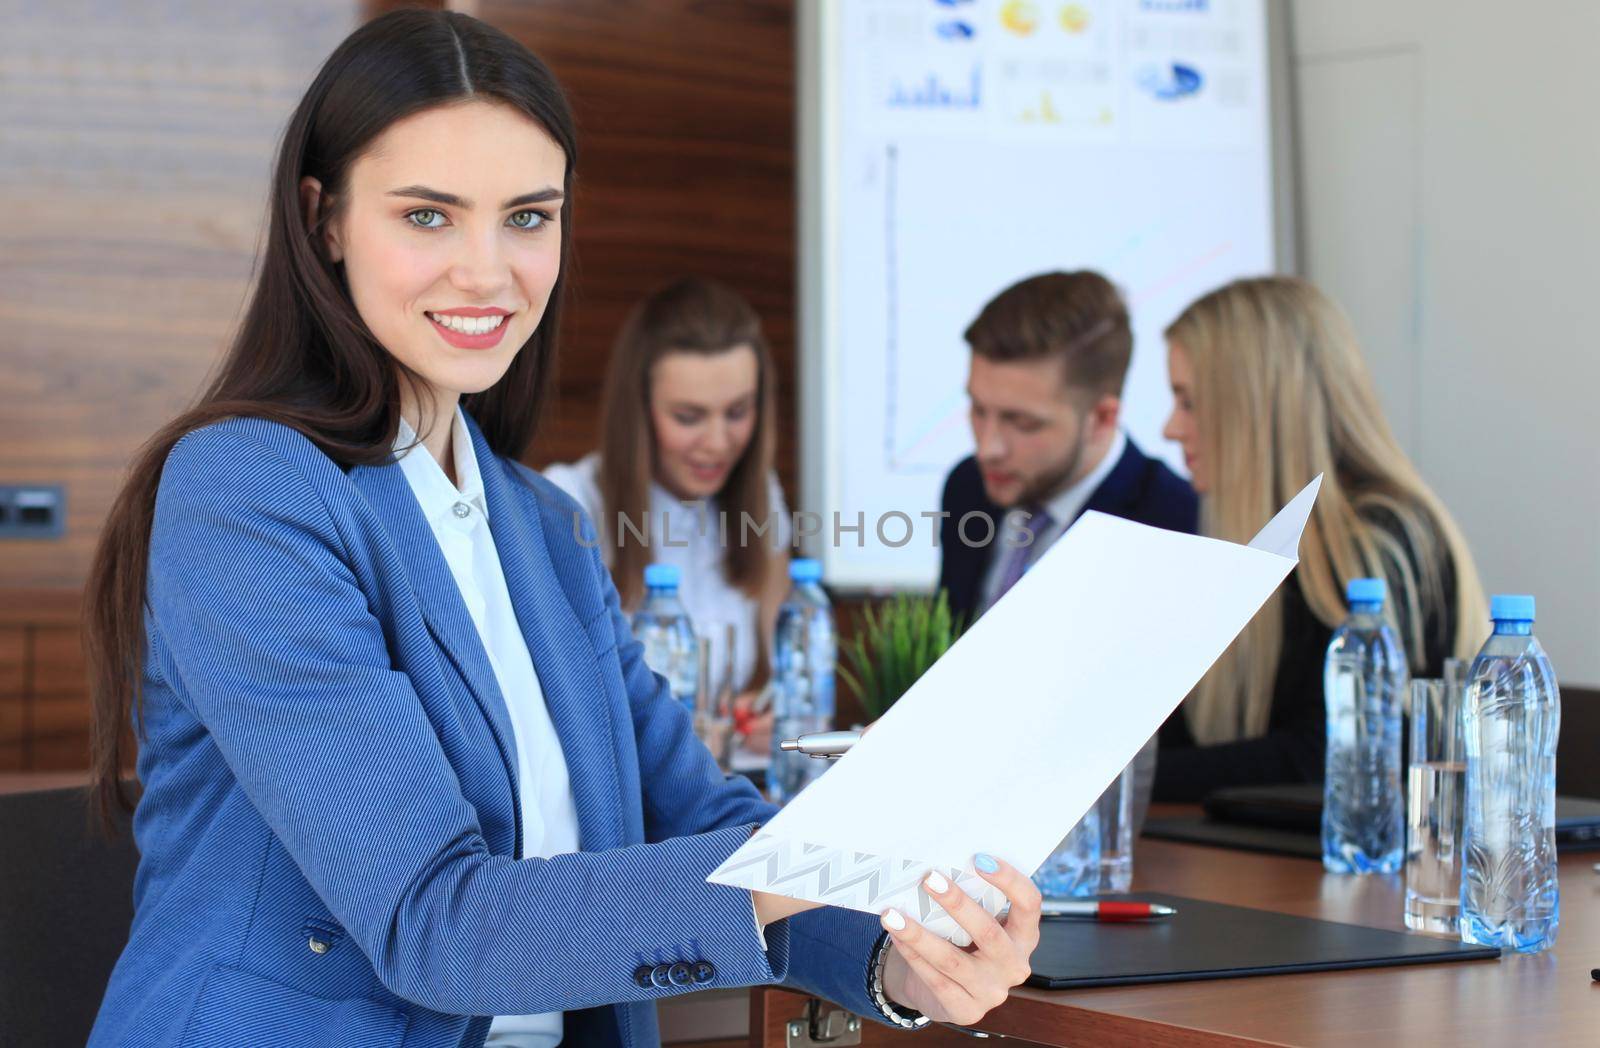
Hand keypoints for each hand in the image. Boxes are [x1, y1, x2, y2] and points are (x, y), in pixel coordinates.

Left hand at [878, 854, 1040, 1027]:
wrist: (947, 991)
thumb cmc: (963, 942)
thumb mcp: (975, 924)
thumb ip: (972, 900)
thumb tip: (938, 866)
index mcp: (1024, 936)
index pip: (1029, 904)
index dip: (1010, 880)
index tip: (980, 858)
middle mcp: (1014, 965)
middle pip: (989, 932)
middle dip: (957, 903)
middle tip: (930, 878)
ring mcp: (992, 992)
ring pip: (952, 959)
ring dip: (918, 934)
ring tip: (892, 914)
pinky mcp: (966, 1011)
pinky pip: (935, 980)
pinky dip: (912, 955)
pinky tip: (896, 937)